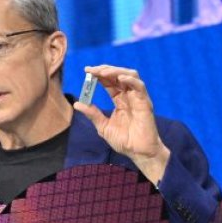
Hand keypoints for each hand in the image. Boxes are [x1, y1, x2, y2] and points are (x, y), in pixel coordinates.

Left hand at [73, 65, 170, 183]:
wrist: (138, 152)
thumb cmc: (124, 141)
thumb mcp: (103, 126)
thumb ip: (92, 113)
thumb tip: (77, 103)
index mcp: (120, 100)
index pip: (109, 82)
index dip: (98, 75)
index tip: (86, 70)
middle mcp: (129, 96)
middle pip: (118, 75)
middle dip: (104, 70)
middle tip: (91, 70)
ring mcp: (137, 98)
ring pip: (130, 75)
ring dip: (116, 71)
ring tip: (102, 72)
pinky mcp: (145, 103)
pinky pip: (139, 86)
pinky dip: (130, 79)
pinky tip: (119, 77)